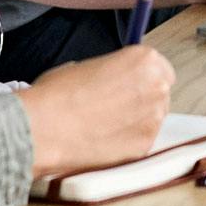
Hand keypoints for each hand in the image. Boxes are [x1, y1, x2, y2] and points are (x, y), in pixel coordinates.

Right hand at [16, 44, 173, 180]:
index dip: (144, 78)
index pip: (161, 69)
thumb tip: (111, 80)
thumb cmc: (57, 92)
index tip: (131, 85)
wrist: (44, 127)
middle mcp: (157, 87)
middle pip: (160, 94)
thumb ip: (110, 71)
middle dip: (142, 100)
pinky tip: (105, 141)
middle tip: (117, 108)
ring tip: (107, 126)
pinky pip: (142, 141)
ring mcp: (154, 118)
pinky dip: (128, 142)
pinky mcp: (144, 146)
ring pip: (153, 119)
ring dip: (137, 121)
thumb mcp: (85, 65)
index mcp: (145, 60)